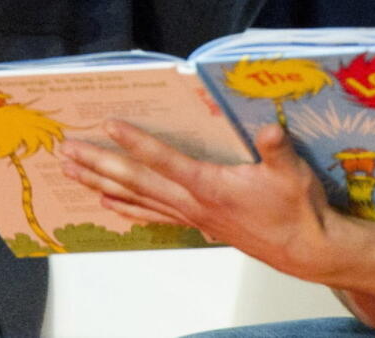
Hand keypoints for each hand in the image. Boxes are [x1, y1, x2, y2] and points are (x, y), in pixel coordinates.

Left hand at [60, 121, 336, 279]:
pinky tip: (110, 203)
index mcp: (210, 185)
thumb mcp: (293, 173)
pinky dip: (128, 208)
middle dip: (99, 165)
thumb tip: (270, 129)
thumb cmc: (297, 209)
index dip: (135, 142)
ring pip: (137, 198)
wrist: (306, 250)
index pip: (164, 160)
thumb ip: (277, 150)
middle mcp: (193, 202)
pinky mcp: (198, 223)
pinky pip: (153, 214)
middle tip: (68, 152)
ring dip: (102, 184)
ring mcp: (192, 216)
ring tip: (73, 173)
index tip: (109, 125)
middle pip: (137, 182)